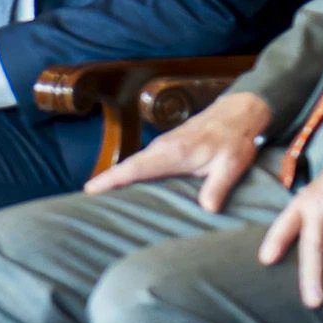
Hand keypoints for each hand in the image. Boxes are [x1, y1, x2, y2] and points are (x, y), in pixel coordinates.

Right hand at [88, 89, 273, 212]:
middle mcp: (161, 147)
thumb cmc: (235, 139)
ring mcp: (162, 145)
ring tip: (100, 196)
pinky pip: (143, 161)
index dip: (111, 179)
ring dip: (117, 177)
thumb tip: (208, 209)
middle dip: (105, 181)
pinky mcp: (167, 146)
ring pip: (134, 164)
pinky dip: (130, 172)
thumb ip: (217, 187)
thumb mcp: (231, 165)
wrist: (239, 113)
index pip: (135, 168)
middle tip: (84, 200)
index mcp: (173, 153)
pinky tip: (127, 184)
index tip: (89, 189)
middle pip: (127, 166)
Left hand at [259, 135, 322, 311]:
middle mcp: (320, 207)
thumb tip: (299, 244)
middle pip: (314, 247)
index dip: (276, 241)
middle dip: (312, 278)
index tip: (266, 260)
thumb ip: (307, 214)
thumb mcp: (317, 190)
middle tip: (312, 303)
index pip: (285, 223)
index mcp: (303, 201)